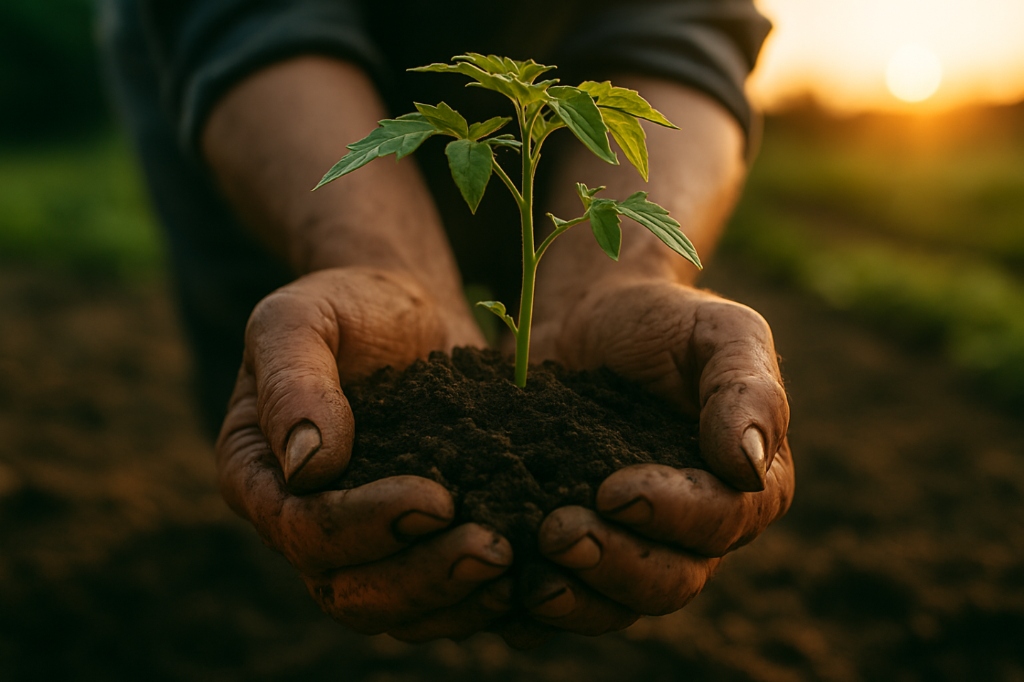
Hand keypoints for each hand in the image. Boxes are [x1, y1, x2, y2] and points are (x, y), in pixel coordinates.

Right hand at [216, 267, 515, 640]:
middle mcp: (302, 524)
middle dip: (421, 578)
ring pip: (395, 610)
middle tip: (491, 550)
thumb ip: (293, 382)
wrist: (404, 311)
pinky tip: (529, 574)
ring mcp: (362, 542)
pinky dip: (479, 597)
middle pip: (348, 591)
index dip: (363, 526)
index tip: (436, 498)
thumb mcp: (301, 318)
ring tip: (514, 564)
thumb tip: (309, 466)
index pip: (301, 528)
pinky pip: (438, 597)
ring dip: (455, 598)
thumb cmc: (345, 306)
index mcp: (260, 475)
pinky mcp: (417, 543)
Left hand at [513, 278, 794, 640]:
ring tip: (528, 576)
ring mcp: (630, 547)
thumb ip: (748, 390)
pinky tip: (498, 591)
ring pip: (614, 605)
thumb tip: (747, 465)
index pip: (723, 522)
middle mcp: (693, 533)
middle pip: (669, 582)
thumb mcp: (719, 332)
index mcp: (743, 487)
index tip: (616, 489)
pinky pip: (561, 602)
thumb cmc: (662, 321)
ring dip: (574, 599)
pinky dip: (529, 610)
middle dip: (615, 566)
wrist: (588, 319)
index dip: (675, 516)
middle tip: (559, 532)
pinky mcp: (573, 550)